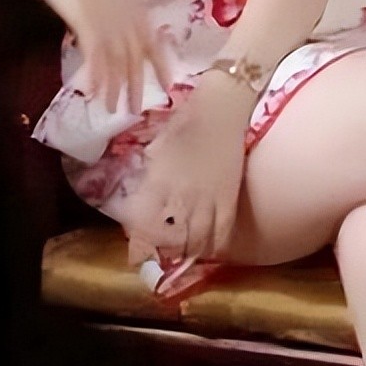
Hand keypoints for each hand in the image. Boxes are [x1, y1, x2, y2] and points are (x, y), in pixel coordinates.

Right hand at [23, 0, 173, 114]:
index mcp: (132, 4)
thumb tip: (109, 27)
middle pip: (136, 55)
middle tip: (136, 109)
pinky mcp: (86, 21)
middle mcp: (125, 14)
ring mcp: (107, 18)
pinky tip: (94, 93)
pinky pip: (96, 55)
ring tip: (112, 109)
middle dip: (137, 84)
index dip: (161, 63)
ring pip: (117, 60)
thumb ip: (113, 6)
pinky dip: (97, 76)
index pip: (152, 39)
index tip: (168, 84)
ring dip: (115, 87)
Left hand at [126, 74, 254, 265]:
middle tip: (159, 259)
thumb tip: (144, 182)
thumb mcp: (159, 142)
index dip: (138, 239)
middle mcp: (182, 196)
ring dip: (187, 254)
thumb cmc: (188, 117)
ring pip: (196, 241)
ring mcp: (208, 200)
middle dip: (162, 253)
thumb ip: (151, 166)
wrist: (225, 106)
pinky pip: (222, 232)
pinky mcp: (229, 199)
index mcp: (160, 180)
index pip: (144, 221)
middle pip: (170, 238)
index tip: (135, 247)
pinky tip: (210, 250)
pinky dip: (215, 246)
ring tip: (182, 259)